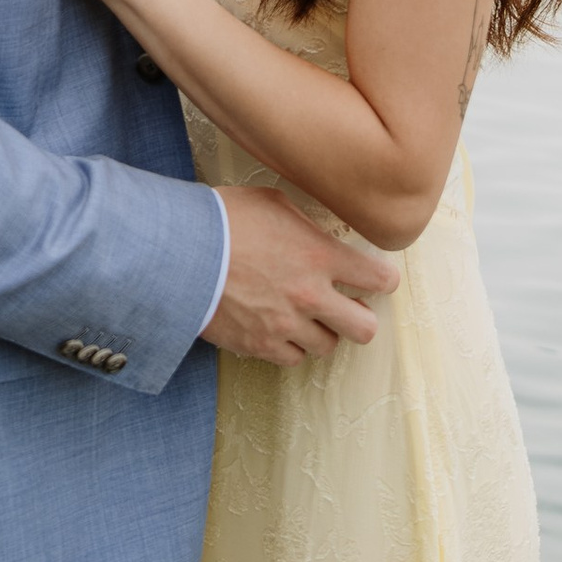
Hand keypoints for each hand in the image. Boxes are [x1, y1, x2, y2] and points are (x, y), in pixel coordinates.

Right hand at [202, 183, 398, 363]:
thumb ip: (306, 226)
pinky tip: (280, 327)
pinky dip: (291, 345)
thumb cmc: (223, 219)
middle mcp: (310, 295)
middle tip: (348, 305)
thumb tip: (321, 237)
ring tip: (306, 315)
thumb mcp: (274, 204)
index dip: (383, 279)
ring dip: (322, 331)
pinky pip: (293, 358)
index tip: (378, 278)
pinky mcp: (260, 345)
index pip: (379, 280)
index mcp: (319, 255)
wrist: (178, 252)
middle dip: (361, 317)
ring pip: (328, 347)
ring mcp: (285, 325)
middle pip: (365, 328)